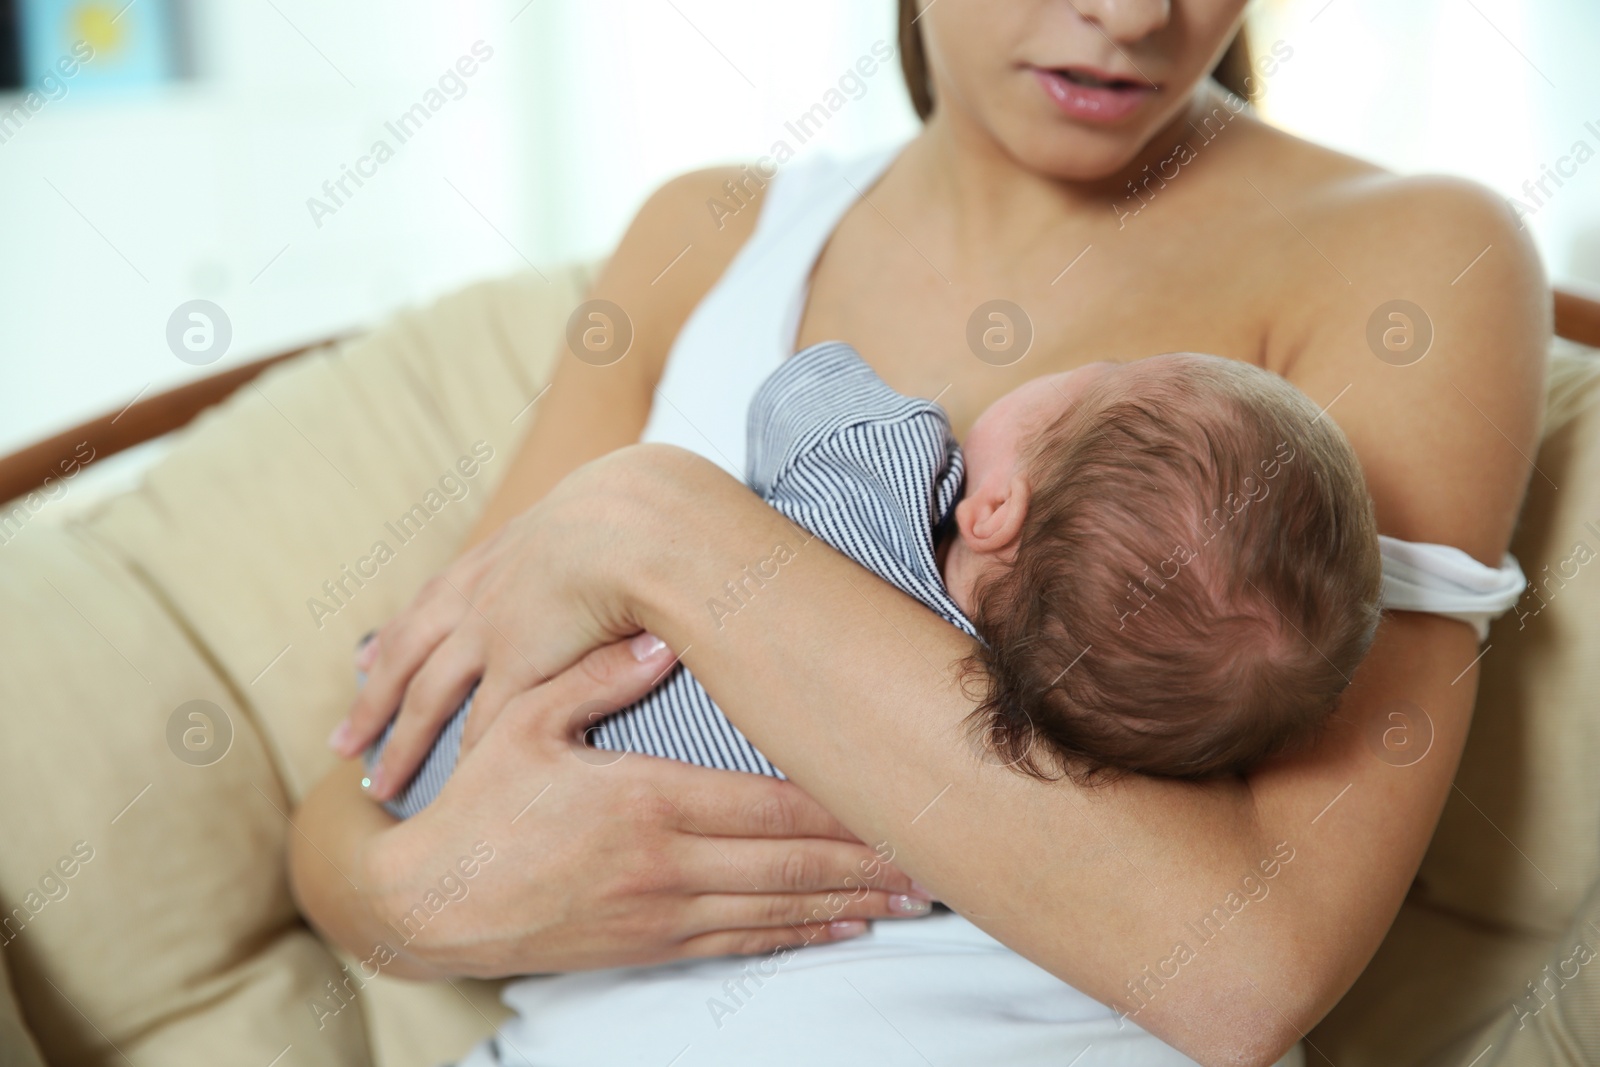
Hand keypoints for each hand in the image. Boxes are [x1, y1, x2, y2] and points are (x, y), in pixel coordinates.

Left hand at [332, 445, 695, 799]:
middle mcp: (481, 591)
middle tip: (342, 740)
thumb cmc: (641, 512)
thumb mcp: (603, 514)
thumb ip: (598, 536)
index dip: (403, 631)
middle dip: (373, 696)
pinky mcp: (517, 668)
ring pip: (427, 698)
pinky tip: (451, 792)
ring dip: (402, 744)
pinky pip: (480, 724)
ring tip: (379, 787)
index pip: (437, 597)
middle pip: (408, 651)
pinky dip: (462, 761)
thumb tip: (625, 542)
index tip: (367, 658)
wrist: (639, 522)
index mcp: (501, 552)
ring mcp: (491, 631)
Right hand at [355, 638, 930, 977]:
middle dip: (870, 860)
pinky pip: (743, 943)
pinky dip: (799, 935)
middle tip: (939, 854)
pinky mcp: (652, 945)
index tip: (898, 795)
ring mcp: (662, 913)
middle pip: (792, 863)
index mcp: (646, 802)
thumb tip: (664, 639)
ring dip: (851, 900)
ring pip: (779, 908)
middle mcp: (667, 864)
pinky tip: (840, 927)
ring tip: (914, 896)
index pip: (770, 805)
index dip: (842, 804)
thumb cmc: (478, 809)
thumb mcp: (524, 725)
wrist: (429, 907)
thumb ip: (596, 679)